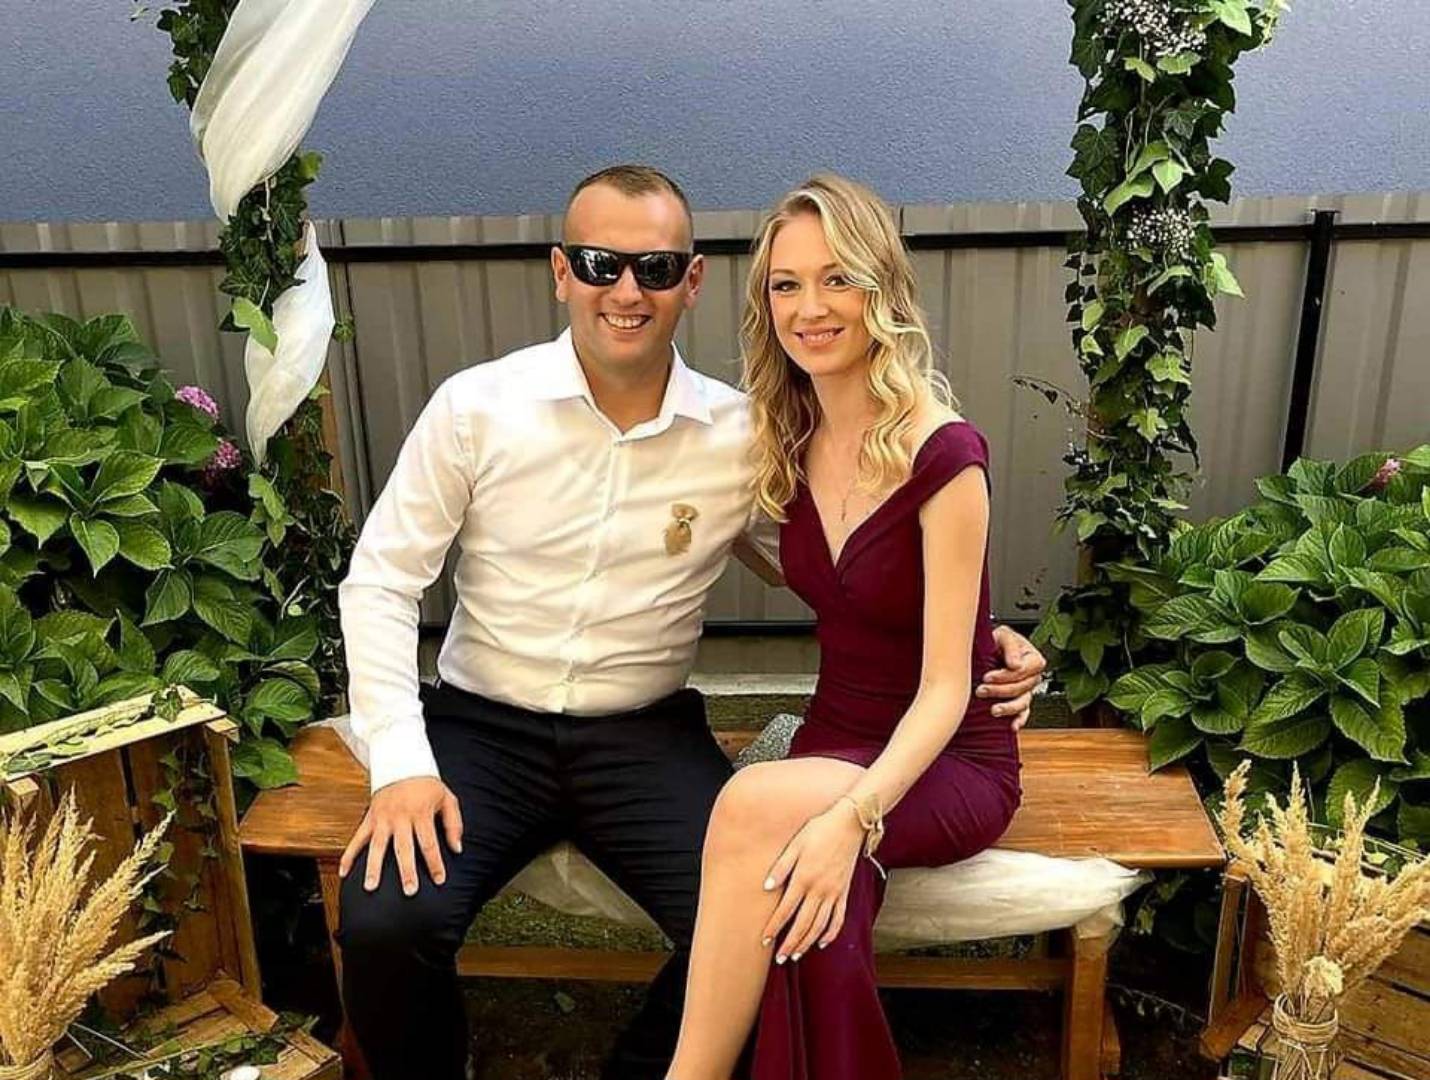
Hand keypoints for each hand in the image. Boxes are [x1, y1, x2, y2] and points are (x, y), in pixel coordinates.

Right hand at [338, 776, 463, 895]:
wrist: (402, 763)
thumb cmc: (427, 786)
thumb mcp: (447, 799)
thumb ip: (454, 824)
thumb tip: (457, 849)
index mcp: (421, 813)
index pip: (429, 842)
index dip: (435, 862)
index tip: (439, 880)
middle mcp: (400, 817)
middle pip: (403, 847)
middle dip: (406, 870)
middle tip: (409, 891)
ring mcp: (382, 818)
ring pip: (376, 846)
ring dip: (373, 867)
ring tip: (370, 887)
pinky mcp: (369, 818)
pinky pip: (357, 838)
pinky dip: (348, 855)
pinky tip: (344, 872)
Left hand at [760, 803, 864, 961]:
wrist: (850, 824)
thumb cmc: (819, 830)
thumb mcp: (795, 844)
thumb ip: (781, 867)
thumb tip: (766, 887)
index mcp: (804, 877)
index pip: (786, 910)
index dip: (774, 927)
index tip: (764, 940)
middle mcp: (820, 889)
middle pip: (803, 924)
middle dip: (790, 943)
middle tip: (779, 958)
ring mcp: (834, 893)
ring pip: (820, 926)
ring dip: (807, 942)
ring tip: (796, 955)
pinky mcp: (845, 892)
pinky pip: (838, 918)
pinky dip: (830, 933)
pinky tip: (822, 943)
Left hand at [980, 625, 1046, 731]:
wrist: (987, 648)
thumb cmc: (997, 640)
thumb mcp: (1003, 635)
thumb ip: (1011, 646)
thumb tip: (1015, 665)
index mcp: (1032, 659)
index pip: (1023, 671)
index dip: (1005, 675)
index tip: (987, 676)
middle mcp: (1032, 676)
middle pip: (1021, 688)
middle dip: (1000, 690)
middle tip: (981, 689)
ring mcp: (1026, 690)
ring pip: (1023, 703)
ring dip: (1008, 707)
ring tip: (994, 710)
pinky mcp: (1019, 701)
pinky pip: (1024, 713)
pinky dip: (1019, 720)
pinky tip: (1013, 726)